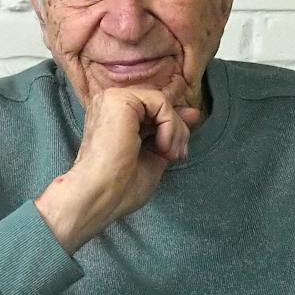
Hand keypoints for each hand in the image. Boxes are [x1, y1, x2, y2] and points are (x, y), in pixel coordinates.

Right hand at [34, 86, 202, 252]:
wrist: (100, 195)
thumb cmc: (120, 187)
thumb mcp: (154, 156)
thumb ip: (170, 133)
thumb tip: (194, 114)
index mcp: (115, 119)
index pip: (154, 111)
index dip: (174, 127)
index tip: (180, 152)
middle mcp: (111, 105)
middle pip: (160, 105)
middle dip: (178, 131)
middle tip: (176, 156)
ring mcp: (113, 99)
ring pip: (162, 102)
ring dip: (175, 130)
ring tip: (168, 154)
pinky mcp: (119, 99)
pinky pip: (160, 102)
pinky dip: (170, 125)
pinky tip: (161, 147)